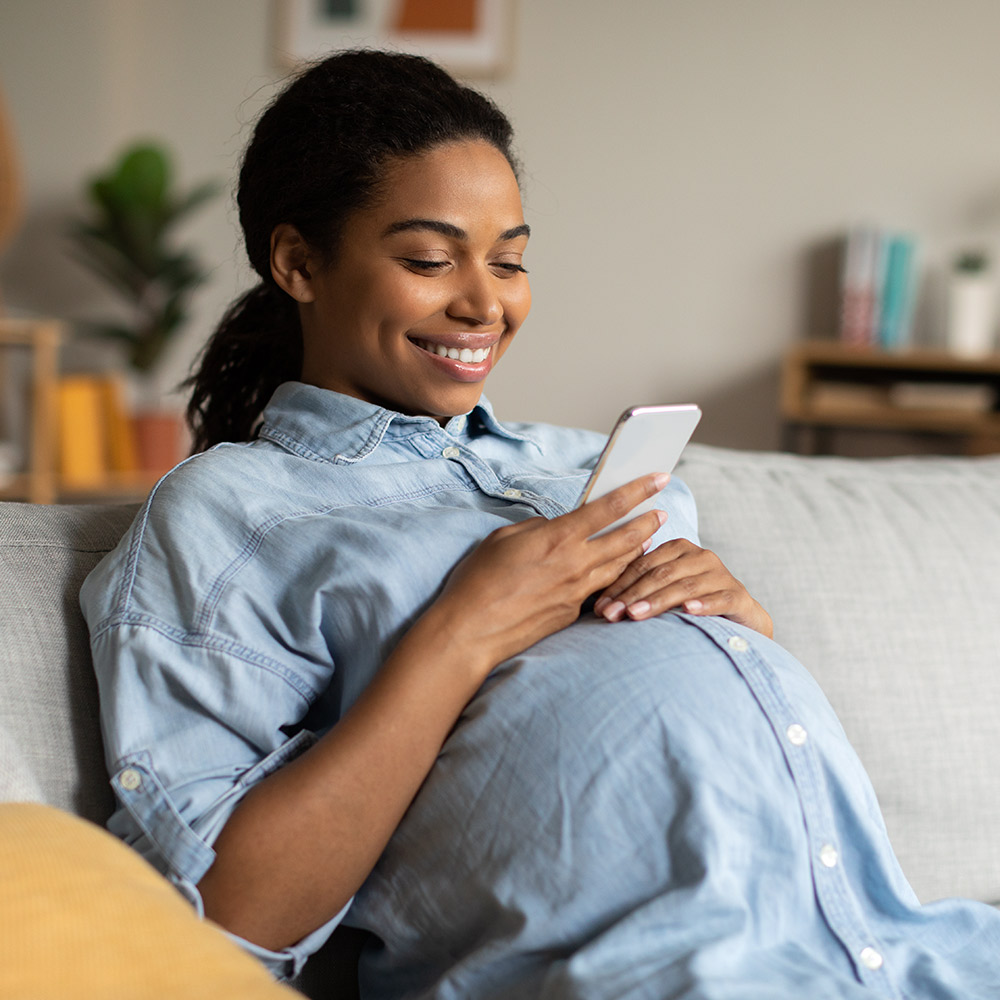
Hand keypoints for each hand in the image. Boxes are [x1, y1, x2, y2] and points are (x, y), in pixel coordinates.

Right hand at [435, 473, 671, 672]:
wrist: (472, 630)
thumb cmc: (480, 580)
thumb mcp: (505, 538)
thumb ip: (539, 529)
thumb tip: (557, 529)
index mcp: (558, 538)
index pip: (610, 507)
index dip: (638, 490)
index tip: (659, 478)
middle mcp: (576, 564)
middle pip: (627, 539)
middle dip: (648, 522)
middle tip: (661, 513)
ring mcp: (577, 591)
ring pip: (620, 566)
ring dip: (637, 550)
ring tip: (646, 539)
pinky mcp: (572, 612)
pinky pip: (600, 588)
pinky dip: (613, 575)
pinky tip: (615, 571)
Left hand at [592, 538, 772, 637]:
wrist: (739, 619)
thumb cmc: (691, 604)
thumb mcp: (663, 593)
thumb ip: (638, 590)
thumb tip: (598, 605)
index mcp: (677, 549)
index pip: (641, 564)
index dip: (618, 585)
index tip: (598, 607)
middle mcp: (699, 556)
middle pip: (660, 574)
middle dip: (631, 595)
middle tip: (610, 615)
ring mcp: (720, 574)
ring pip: (684, 587)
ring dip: (657, 601)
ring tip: (635, 615)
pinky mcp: (737, 595)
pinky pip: (718, 598)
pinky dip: (702, 604)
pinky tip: (687, 611)